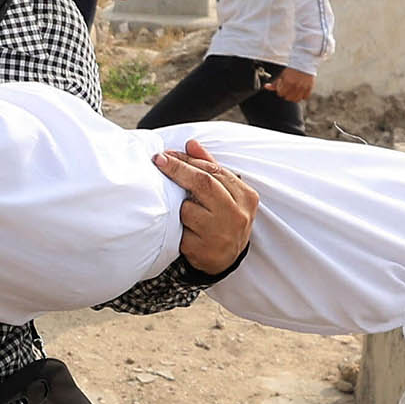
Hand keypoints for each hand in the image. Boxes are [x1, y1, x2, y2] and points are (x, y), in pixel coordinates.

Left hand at [154, 138, 257, 273]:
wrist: (225, 259)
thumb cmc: (223, 219)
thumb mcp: (224, 193)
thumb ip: (209, 167)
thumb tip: (191, 144)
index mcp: (246, 196)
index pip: (214, 170)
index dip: (187, 160)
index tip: (167, 154)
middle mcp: (237, 214)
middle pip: (202, 183)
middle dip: (177, 169)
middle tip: (159, 160)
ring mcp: (220, 233)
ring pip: (188, 208)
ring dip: (179, 207)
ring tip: (184, 213)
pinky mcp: (203, 250)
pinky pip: (180, 230)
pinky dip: (176, 227)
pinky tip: (182, 229)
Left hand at [265, 69, 314, 101]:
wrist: (304, 63)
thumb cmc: (292, 69)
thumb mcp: (282, 75)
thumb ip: (274, 83)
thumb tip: (266, 87)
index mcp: (288, 82)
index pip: (281, 94)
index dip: (280, 90)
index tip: (282, 86)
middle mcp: (295, 85)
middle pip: (288, 98)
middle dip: (286, 94)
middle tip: (287, 89)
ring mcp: (303, 87)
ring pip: (296, 100)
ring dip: (293, 97)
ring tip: (293, 92)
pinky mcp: (309, 88)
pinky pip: (305, 98)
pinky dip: (302, 96)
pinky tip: (300, 91)